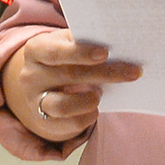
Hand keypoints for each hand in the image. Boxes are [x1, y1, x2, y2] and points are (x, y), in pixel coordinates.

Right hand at [5, 28, 141, 143]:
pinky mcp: (44, 121)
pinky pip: (70, 123)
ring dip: (89, 100)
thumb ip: (83, 42)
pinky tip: (94, 108)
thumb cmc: (63, 59)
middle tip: (133, 72)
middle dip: (105, 74)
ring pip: (63, 106)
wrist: (42, 85)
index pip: (56, 52)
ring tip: (100, 94)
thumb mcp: (66, 44)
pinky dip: (88, 116)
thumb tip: (117, 42)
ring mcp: (35, 101)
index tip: (106, 53)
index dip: (80, 53)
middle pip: (69, 76)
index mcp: (36, 49)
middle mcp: (31, 75)